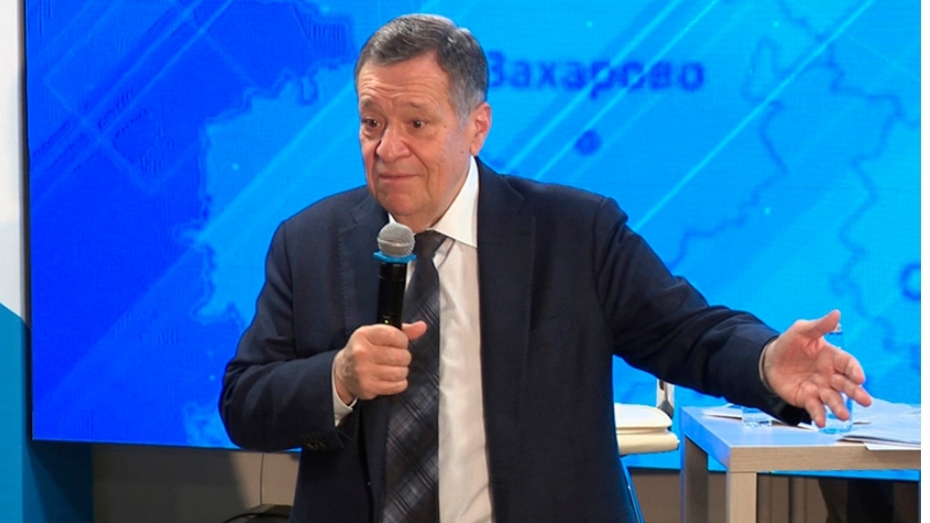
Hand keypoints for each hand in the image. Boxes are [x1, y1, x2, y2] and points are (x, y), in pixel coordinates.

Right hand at [333, 321, 426, 403]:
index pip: (395, 335)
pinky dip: (399, 382)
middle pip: (401, 355)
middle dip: (403, 357)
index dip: (403, 341)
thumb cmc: (363, 351)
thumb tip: (422, 326)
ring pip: (400, 372)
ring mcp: (364, 371)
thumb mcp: (377, 335)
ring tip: (394, 368)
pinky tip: (391, 378)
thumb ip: (402, 330)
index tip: (399, 343)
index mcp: (364, 335)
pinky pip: (397, 386)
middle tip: (396, 357)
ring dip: (402, 370)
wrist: (343, 372)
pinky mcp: (368, 387)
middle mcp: (362, 352)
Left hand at [762, 310, 872, 426]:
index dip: (855, 371)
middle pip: (846, 385)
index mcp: (832, 357)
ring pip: (833, 399)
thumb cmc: (789, 344)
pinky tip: (822, 422)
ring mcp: (820, 388)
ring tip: (843, 415)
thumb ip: (820, 326)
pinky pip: (815, 408)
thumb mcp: (802, 330)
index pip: (848, 364)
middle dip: (856, 393)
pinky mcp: (807, 398)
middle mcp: (830, 375)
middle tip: (865, 401)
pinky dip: (819, 415)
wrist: (769, 360)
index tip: (860, 378)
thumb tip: (836, 313)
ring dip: (839, 407)